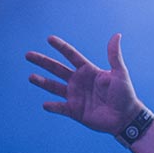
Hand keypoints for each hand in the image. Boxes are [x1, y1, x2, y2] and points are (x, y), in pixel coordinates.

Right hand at [26, 33, 141, 134]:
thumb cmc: (125, 94)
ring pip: (54, 87)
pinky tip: (45, 104)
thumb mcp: (120, 73)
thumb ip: (114, 56)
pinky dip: (53, 106)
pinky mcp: (75, 111)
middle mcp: (79, 82)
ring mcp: (75, 96)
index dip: (61, 47)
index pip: (71, 56)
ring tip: (30, 77)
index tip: (49, 39)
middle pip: (57, 69)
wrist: (125, 117)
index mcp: (88, 71)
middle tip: (28, 55)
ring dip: (42, 82)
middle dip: (43, 62)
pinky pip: (60, 108)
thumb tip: (116, 35)